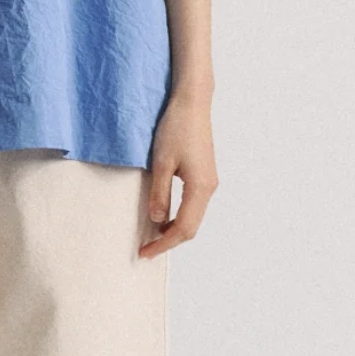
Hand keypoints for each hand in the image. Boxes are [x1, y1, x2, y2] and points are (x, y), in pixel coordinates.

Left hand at [139, 89, 217, 258]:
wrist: (192, 103)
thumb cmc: (176, 127)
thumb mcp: (161, 162)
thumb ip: (160, 192)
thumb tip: (157, 219)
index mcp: (200, 187)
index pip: (183, 228)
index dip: (164, 243)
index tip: (145, 252)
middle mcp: (209, 187)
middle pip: (192, 227)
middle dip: (169, 241)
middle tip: (146, 249)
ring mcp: (209, 181)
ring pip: (193, 217)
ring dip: (174, 229)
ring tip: (152, 236)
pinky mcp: (204, 175)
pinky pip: (193, 205)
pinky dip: (179, 216)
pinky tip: (164, 215)